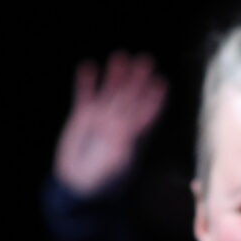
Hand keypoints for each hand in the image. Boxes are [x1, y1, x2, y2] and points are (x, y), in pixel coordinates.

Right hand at [54, 52, 169, 198]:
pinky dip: (87, 81)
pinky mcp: (82, 116)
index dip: (154, 99)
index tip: (162, 83)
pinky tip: (88, 65)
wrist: (77, 184)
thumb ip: (117, 156)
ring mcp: (101, 117)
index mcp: (131, 136)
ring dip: (115, 75)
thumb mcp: (110, 171)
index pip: (145, 113)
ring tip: (120, 55)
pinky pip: (85, 95)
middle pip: (131, 97)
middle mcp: (119, 123)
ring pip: (110, 91)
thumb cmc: (99, 182)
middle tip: (146, 59)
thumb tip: (123, 140)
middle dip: (138, 79)